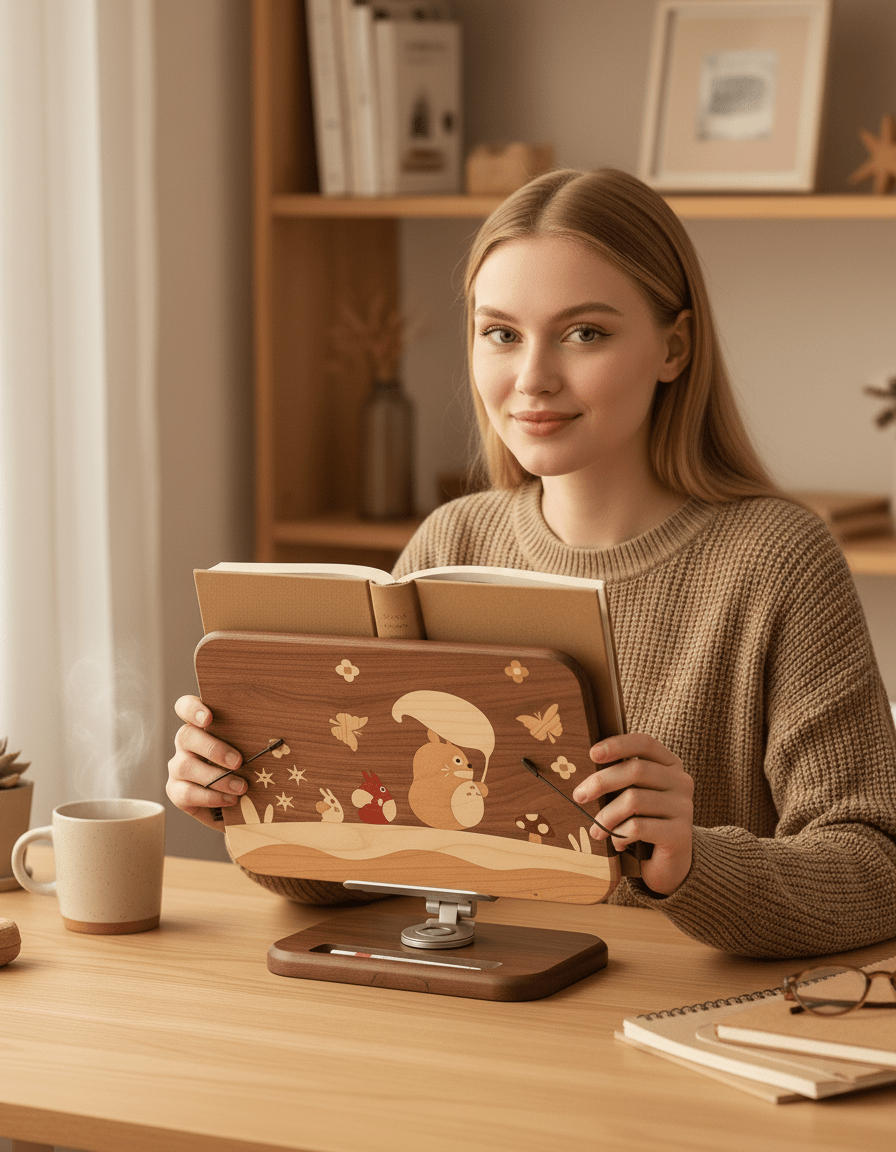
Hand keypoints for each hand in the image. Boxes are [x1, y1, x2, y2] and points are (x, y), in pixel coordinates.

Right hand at [166, 696, 245, 829]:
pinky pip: (187, 793)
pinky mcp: (176, 791)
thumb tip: (279, 733)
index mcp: (202, 725)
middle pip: (186, 735)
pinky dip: (211, 797)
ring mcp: (177, 766)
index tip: (208, 718)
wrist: (240, 804)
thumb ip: (254, 737)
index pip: (185, 707)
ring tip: (241, 787)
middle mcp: (186, 743)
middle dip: (213, 749)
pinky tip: (230, 800)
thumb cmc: (249, 767)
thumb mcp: (251, 749)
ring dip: (217, 778)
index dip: (192, 709)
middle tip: (238, 761)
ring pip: (185, 766)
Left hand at [573, 733, 693, 895]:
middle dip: (601, 781)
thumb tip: (585, 772)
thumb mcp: (633, 796)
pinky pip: (639, 827)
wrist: (668, 864)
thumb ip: (620, 779)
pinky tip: (617, 844)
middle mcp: (681, 782)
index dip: (618, 745)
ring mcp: (684, 807)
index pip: (645, 743)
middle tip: (579, 796)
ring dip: (607, 816)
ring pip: (634, 800)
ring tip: (596, 830)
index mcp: (670, 765)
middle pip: (636, 770)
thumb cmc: (644, 823)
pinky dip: (620, 835)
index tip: (592, 753)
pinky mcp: (680, 834)